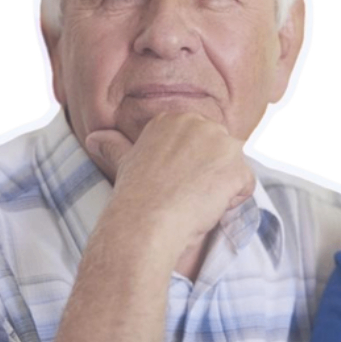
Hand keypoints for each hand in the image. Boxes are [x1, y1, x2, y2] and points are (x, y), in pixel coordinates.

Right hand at [85, 112, 254, 258]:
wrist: (145, 222)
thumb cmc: (136, 197)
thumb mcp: (125, 163)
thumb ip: (116, 146)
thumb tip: (94, 137)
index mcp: (175, 119)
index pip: (201, 144)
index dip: (190, 169)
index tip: (172, 183)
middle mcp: (200, 123)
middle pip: (221, 154)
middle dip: (208, 177)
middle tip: (183, 194)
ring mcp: (221, 143)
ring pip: (234, 170)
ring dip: (220, 190)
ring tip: (193, 200)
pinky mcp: (237, 167)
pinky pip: (246, 187)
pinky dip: (232, 202)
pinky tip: (206, 206)